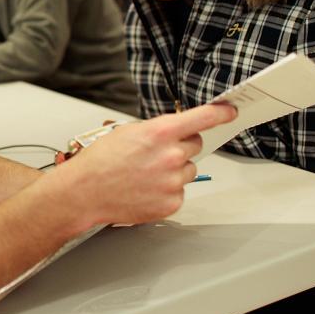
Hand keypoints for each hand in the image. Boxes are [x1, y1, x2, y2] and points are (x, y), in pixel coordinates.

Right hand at [55, 104, 236, 228]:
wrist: (85, 192)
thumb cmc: (99, 162)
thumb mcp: (126, 132)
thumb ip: (156, 130)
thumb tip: (175, 131)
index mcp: (160, 133)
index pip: (202, 118)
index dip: (220, 113)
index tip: (229, 111)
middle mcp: (171, 156)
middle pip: (195, 144)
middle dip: (180, 146)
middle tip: (155, 154)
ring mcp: (173, 181)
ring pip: (188, 169)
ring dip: (174, 170)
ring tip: (146, 175)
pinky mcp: (172, 202)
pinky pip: (179, 191)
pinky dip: (166, 190)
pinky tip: (145, 189)